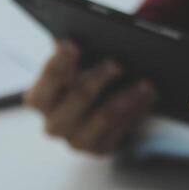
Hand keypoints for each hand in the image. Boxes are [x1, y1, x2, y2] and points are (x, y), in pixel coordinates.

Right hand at [26, 40, 159, 154]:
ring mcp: (76, 141)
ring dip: (127, 96)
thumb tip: (74, 38)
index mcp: (39, 99)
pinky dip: (137, 109)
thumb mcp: (72, 67)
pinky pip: (121, 129)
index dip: (60, 61)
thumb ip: (69, 53)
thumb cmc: (80, 80)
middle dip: (99, 78)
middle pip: (78, 97)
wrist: (94, 112)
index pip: (48, 78)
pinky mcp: (99, 150)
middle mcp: (53, 125)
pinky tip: (149, 96)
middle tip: (118, 62)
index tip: (73, 43)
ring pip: (104, 116)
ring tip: (146, 82)